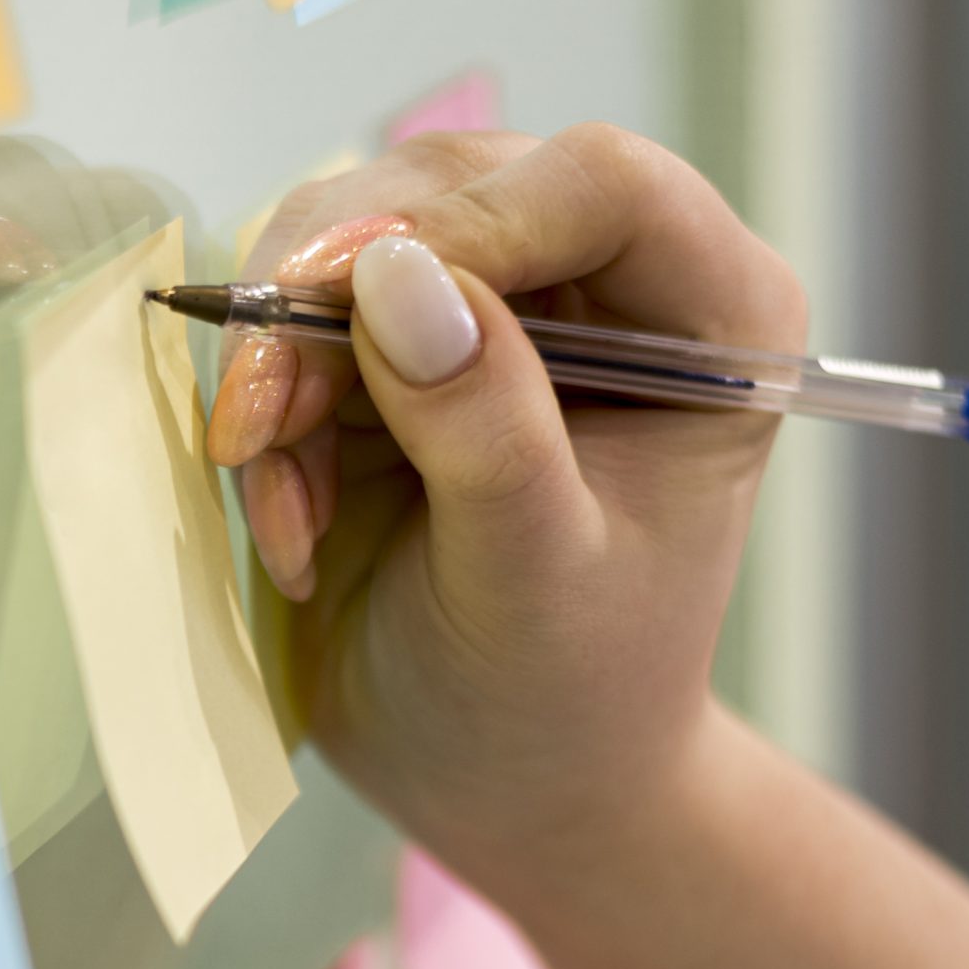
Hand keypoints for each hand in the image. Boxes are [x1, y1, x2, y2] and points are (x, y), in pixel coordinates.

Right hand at [207, 123, 805, 914]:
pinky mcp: (390, 356)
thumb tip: (393, 278)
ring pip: (340, 244)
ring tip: (282, 512)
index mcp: (709, 319)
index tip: (340, 301)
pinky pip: (289, 325)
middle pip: (442, 190)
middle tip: (259, 429)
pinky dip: (265, 421)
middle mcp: (602, 283)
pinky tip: (289, 530)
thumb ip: (480, 428)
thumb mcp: (532, 579)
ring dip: (280, 369)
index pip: (595, 182)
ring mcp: (487, 308)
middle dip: (327, 302)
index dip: (465, 222)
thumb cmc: (563, 703)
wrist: (505, 786)